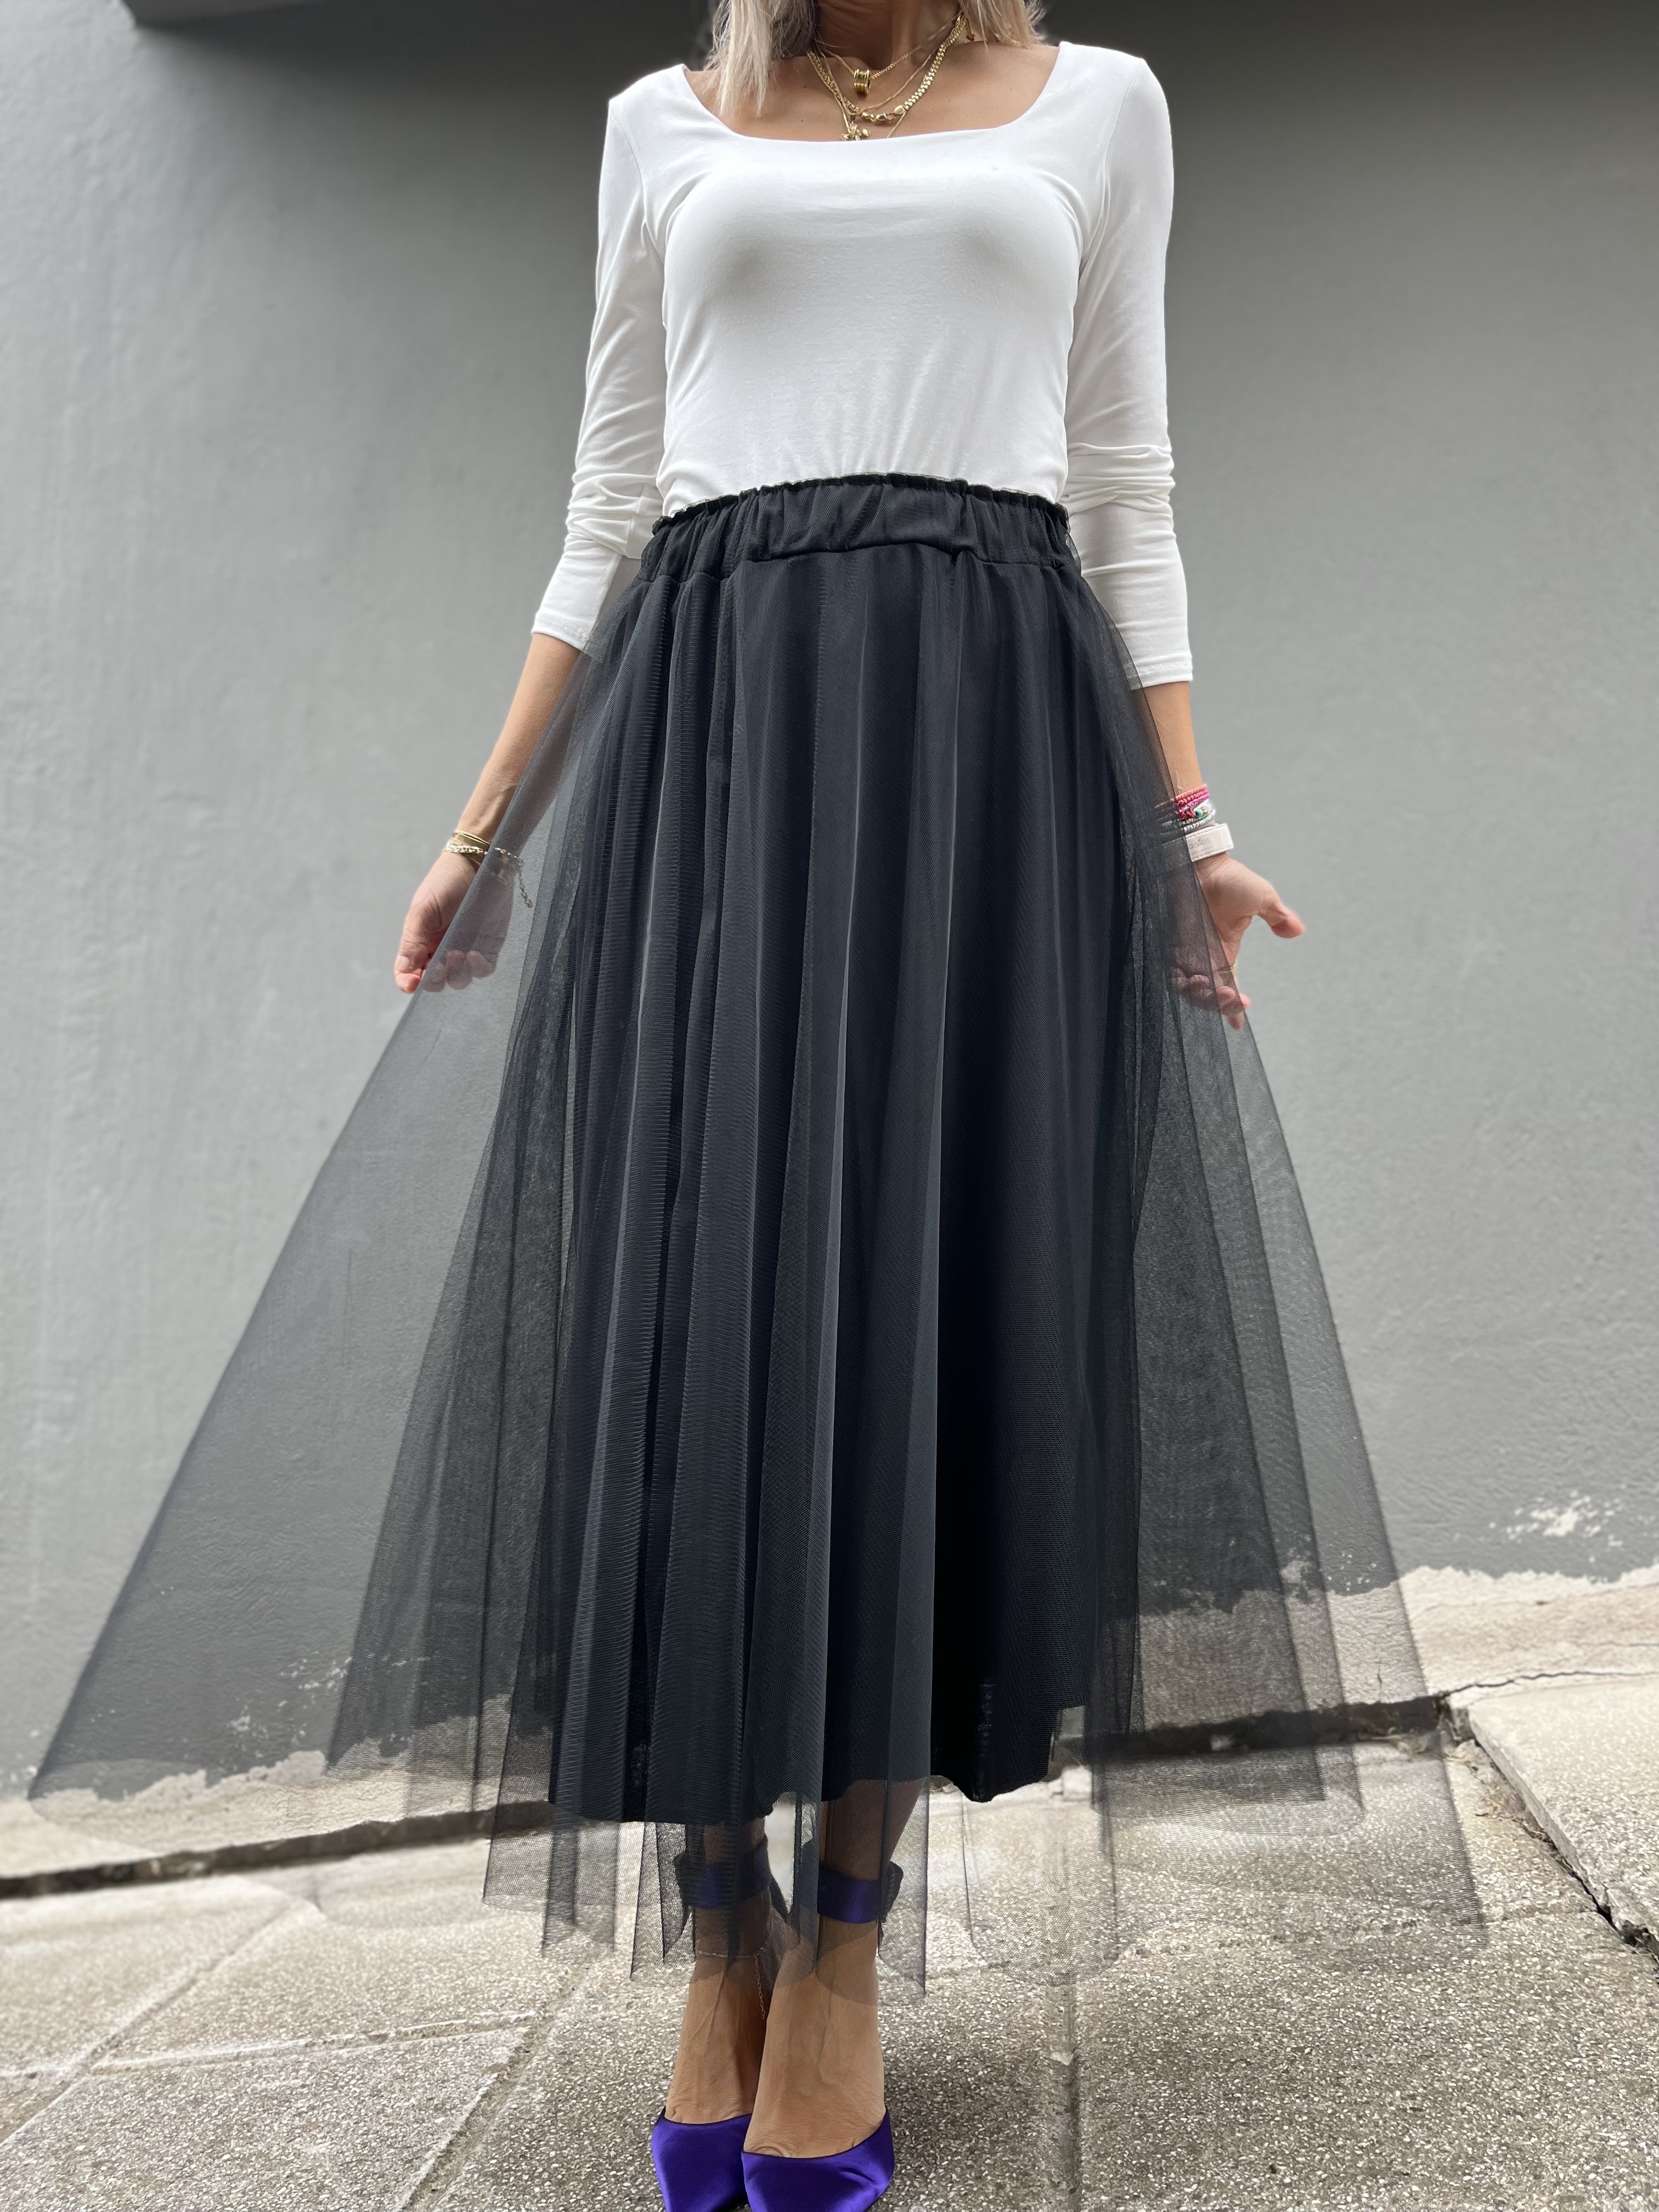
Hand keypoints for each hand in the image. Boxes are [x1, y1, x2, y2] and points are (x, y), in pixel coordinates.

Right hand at [394, 851, 490, 993]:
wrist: (479, 864)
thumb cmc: (445, 882)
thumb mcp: (424, 910)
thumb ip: (412, 941)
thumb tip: (403, 970)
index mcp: (420, 941)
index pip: (410, 972)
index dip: (409, 983)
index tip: (413, 984)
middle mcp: (441, 949)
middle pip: (436, 981)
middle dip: (436, 980)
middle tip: (439, 966)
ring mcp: (464, 949)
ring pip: (459, 979)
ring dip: (457, 974)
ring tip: (457, 953)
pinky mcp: (487, 947)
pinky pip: (483, 970)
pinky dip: (478, 969)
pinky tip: (474, 954)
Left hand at [1182, 853, 1304, 1031]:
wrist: (1199, 861)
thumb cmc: (1229, 878)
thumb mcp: (1261, 898)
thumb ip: (1278, 917)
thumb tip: (1297, 931)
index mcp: (1224, 954)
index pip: (1228, 988)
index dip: (1231, 1008)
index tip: (1239, 1024)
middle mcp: (1203, 958)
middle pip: (1209, 996)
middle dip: (1220, 1005)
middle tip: (1232, 999)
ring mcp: (1186, 953)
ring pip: (1190, 991)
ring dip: (1204, 997)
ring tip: (1214, 990)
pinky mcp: (1170, 946)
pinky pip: (1172, 975)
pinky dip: (1183, 985)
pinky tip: (1196, 981)